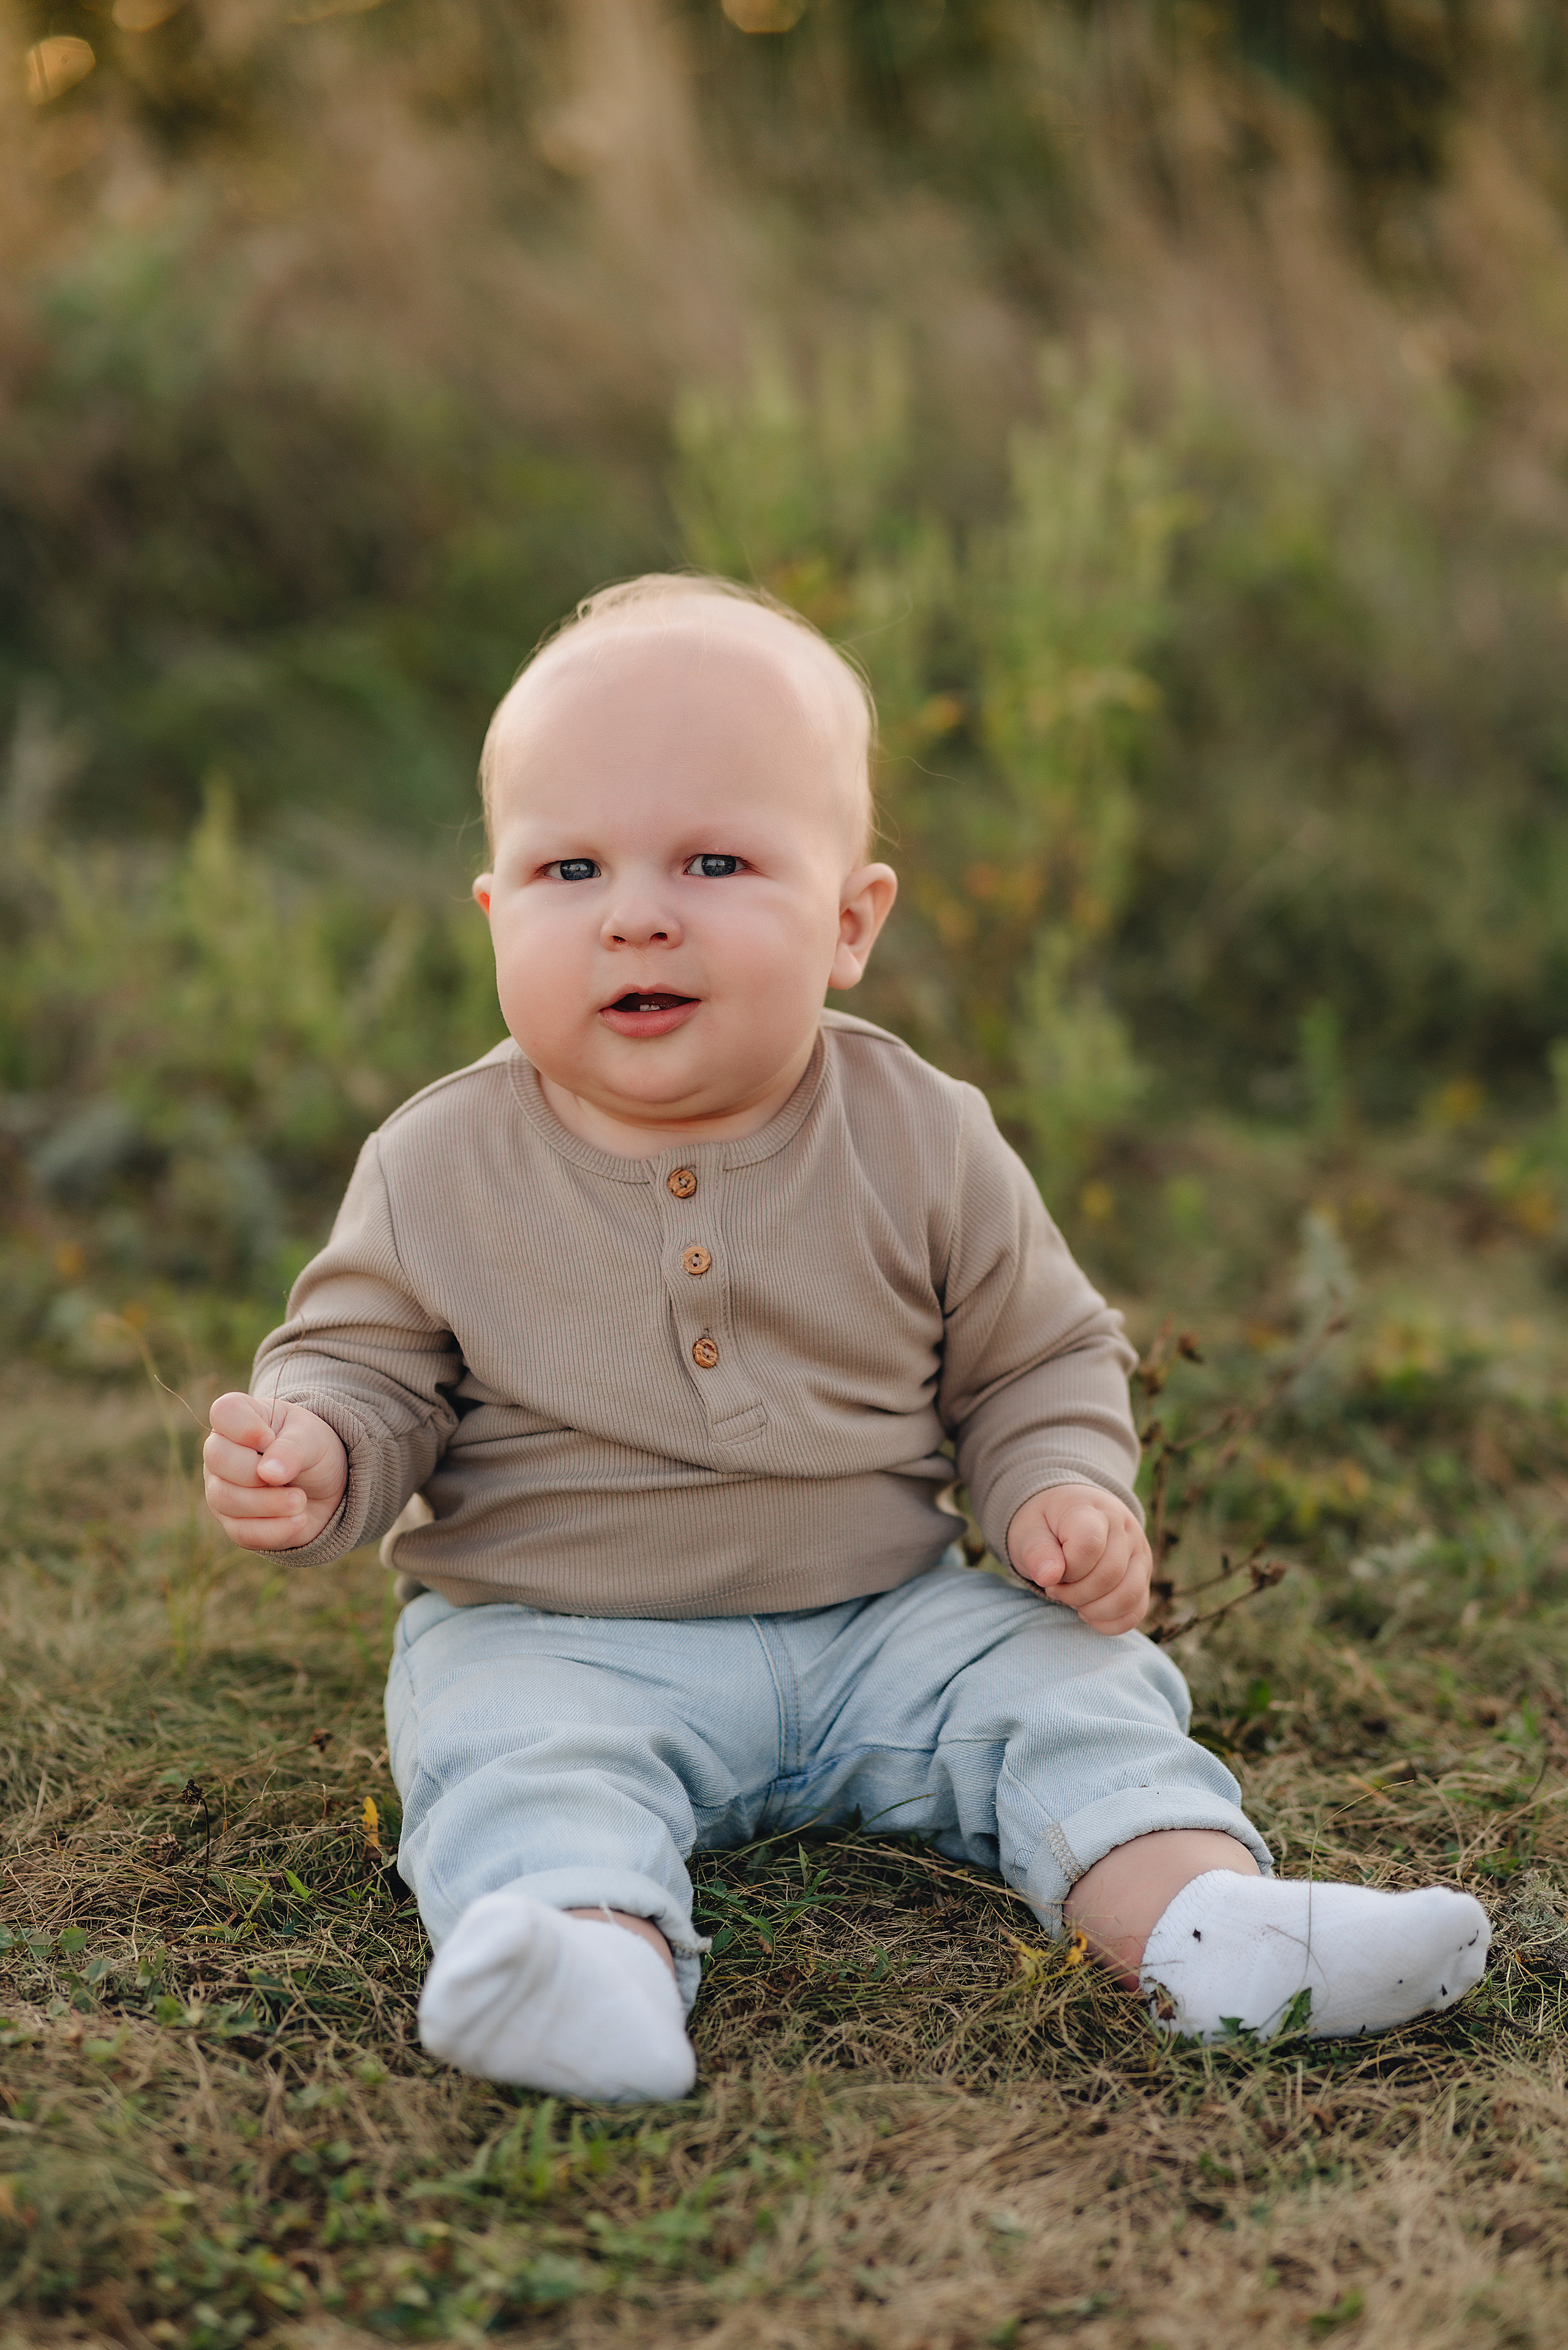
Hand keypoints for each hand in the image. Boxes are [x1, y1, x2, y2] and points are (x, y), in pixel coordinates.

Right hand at [203, 1391, 348, 1551]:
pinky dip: (275, 1530)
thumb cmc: (313, 1448)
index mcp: (240, 1418)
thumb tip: (267, 1473)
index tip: (271, 1439)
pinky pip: (242, 1532)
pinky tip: (299, 1520)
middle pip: (218, 1458)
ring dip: (269, 1504)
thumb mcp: (312, 1439)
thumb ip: (292, 1449)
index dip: (245, 1428)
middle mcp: (222, 1452)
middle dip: (256, 1472)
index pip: (224, 1411)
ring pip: (225, 1500)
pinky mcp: (234, 1523)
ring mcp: (222, 1489)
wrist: (327, 1485)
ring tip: (301, 1501)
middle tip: (290, 1478)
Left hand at [1005, 1483, 1151, 1634]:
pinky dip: (1109, 1621)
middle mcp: (1125, 1529)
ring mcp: (1139, 1554)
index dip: (1067, 1570)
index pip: (1090, 1546)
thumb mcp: (1029, 1532)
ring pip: (1129, 1596)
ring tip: (1072, 1600)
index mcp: (1093, 1510)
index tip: (1051, 1571)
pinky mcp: (1143, 1577)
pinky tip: (1087, 1610)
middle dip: (1075, 1594)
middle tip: (1056, 1589)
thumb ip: (1036, 1552)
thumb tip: (1048, 1577)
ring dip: (1093, 1610)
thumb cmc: (1045, 1527)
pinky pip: (1136, 1611)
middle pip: (1110, 1575)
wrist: (1065, 1516)